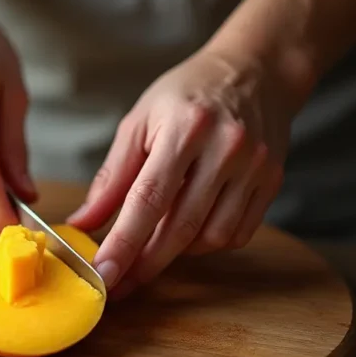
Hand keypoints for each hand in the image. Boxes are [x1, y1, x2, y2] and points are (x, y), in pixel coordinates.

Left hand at [67, 49, 289, 297]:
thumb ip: (111, 177)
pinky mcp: (272, 181)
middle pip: (180, 227)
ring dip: (176, 252)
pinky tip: (189, 229)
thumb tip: (83, 224)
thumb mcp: (139, 123)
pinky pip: (236, 233)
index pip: (148, 199)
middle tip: (117, 286)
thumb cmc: (187, 95)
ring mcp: (254, 167)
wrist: (256, 70)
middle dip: (145, 264)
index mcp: (186, 129)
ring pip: (210, 237)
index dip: (123, 243)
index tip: (103, 274)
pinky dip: (206, 242)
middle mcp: (226, 149)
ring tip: (154, 241)